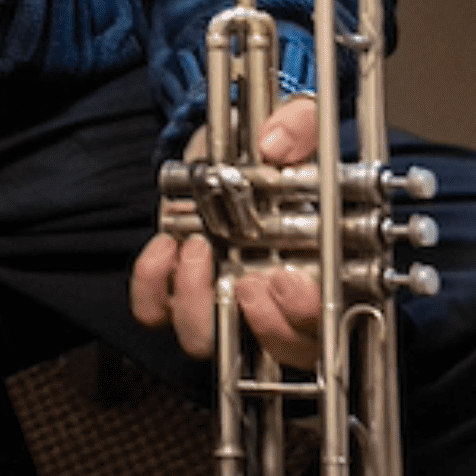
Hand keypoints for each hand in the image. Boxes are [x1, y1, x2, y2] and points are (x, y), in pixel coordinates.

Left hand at [128, 94, 323, 367]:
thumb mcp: (296, 124)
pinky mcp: (175, 288)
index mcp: (319, 271)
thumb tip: (276, 143)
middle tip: (249, 279)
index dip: (305, 317)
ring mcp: (221, 298)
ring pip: (205, 340)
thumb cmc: (271, 149)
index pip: (323, 327)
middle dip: (262, 324)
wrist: (229, 147)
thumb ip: (298, 126)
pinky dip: (152, 283)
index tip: (288, 282)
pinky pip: (153, 310)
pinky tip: (165, 243)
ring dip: (197, 301)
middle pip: (274, 351)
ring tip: (198, 247)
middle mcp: (272, 299)